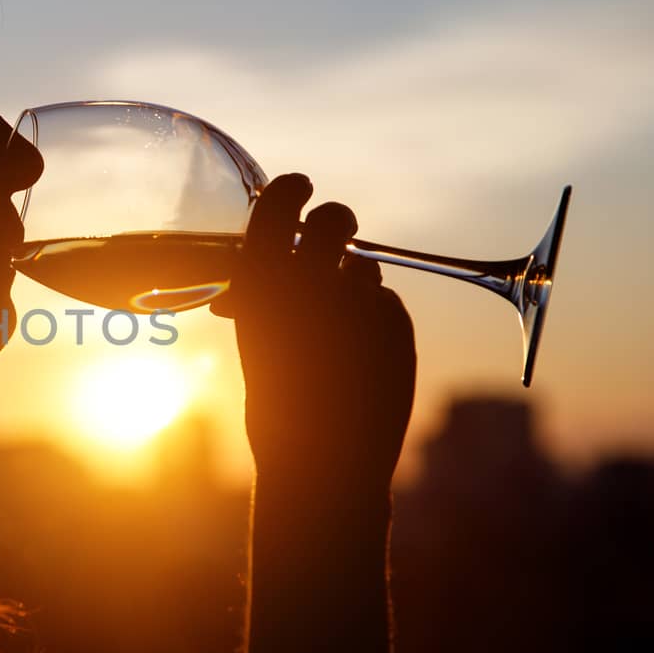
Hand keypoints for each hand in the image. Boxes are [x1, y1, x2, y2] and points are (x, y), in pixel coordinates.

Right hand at [213, 173, 415, 494]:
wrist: (323, 464)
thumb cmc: (276, 408)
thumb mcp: (255, 343)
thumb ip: (267, 297)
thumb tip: (273, 268)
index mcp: (261, 284)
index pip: (279, 205)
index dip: (291, 189)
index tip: (299, 187)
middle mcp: (311, 281)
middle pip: (335, 219)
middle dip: (335, 222)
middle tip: (333, 238)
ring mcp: (359, 300)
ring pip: (362, 269)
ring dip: (352, 287)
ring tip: (337, 337)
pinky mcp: (398, 322)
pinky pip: (386, 304)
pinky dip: (375, 323)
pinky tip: (360, 362)